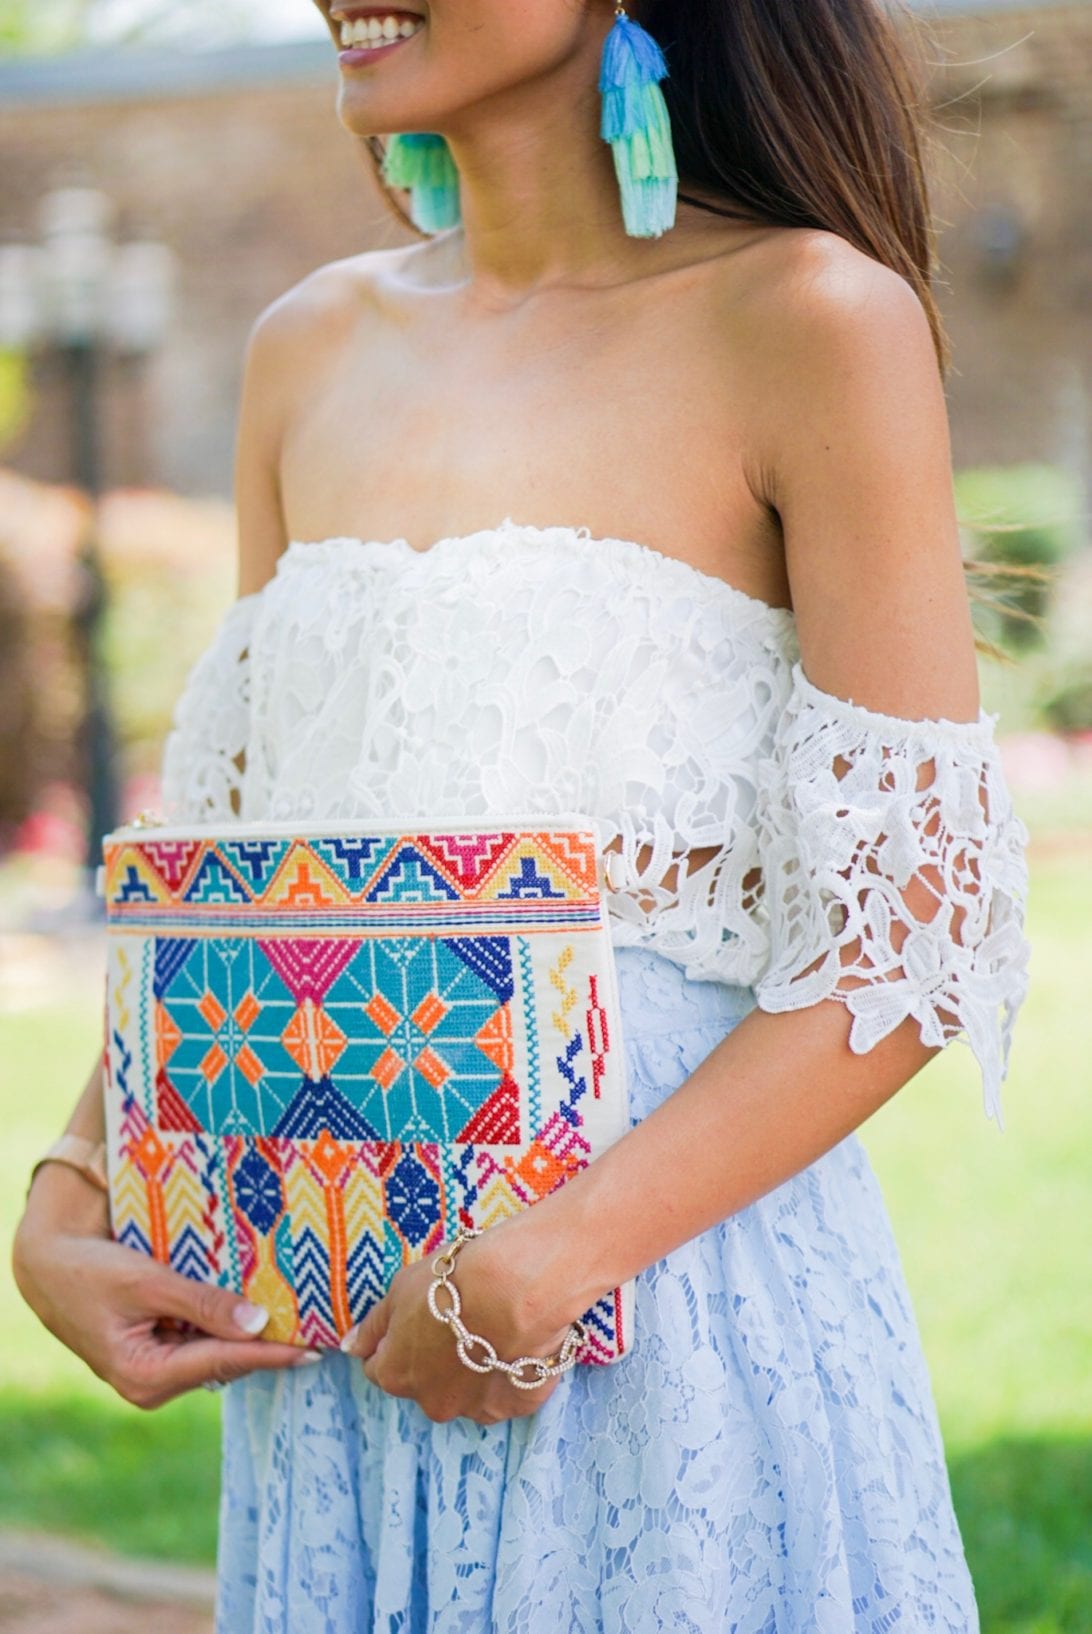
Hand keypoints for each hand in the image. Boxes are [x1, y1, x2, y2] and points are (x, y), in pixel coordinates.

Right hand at [12, 1164, 318, 1405]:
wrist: (49, 1267)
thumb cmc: (91, 1272)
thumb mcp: (147, 1282)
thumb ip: (202, 1303)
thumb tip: (257, 1323)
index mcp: (146, 1376)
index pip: (225, 1361)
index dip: (273, 1353)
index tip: (314, 1348)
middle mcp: (154, 1385)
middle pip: (226, 1361)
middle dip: (268, 1341)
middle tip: (317, 1321)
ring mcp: (157, 1374)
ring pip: (218, 1352)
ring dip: (249, 1330)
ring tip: (297, 1310)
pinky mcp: (159, 1355)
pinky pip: (202, 1341)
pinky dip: (226, 1323)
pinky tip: (254, 1304)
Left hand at [340, 1226, 579, 1425]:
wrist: (514, 1290)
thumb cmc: (452, 1284)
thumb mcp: (400, 1291)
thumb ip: (372, 1326)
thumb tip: (348, 1348)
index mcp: (395, 1375)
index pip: (381, 1368)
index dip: (396, 1342)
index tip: (417, 1320)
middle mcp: (429, 1401)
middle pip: (424, 1383)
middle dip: (434, 1359)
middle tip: (458, 1320)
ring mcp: (471, 1409)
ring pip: (464, 1391)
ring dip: (471, 1370)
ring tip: (491, 1329)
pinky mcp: (510, 1408)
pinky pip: (502, 1394)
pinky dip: (505, 1374)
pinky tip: (514, 1344)